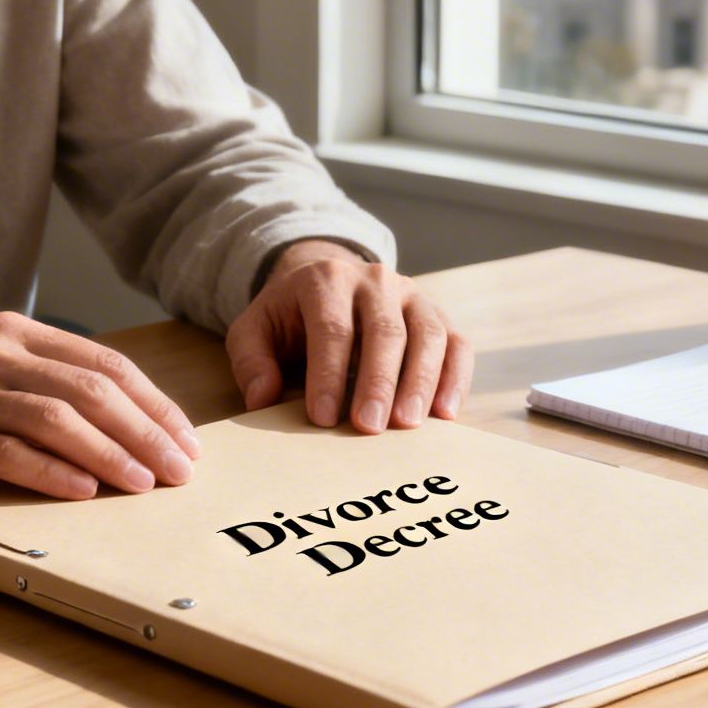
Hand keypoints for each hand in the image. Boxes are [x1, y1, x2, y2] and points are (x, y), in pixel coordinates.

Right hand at [0, 313, 201, 498]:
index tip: (186, 442)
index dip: (154, 405)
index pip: (106, 365)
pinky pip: (7, 453)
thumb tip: (128, 426)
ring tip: (143, 485)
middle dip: (145, 433)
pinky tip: (84, 492)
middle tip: (179, 472)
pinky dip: (52, 473)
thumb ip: (45, 383)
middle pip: (91, 391)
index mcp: (15, 333)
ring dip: (110, 454)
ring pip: (56, 419)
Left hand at [225, 240, 472, 432]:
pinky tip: (446, 413)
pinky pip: (456, 343)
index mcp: (326, 280)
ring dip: (421, 381)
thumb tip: (262, 398)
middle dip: (378, 382)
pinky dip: (456, 377)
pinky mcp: (437, 315)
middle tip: (369, 427)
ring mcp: (412, 295)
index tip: (323, 417)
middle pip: (385, 331)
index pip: (332, 328)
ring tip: (409, 424)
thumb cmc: (290, 317)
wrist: (327, 284)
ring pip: (428, 334)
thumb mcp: (255, 330)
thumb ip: (251, 361)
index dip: (328, 374)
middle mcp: (375, 281)